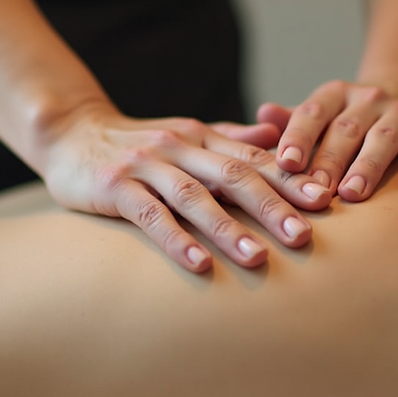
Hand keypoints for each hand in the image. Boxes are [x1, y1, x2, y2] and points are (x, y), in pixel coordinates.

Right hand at [36, 106, 332, 272]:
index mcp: (203, 137)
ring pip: (195, 197)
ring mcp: (147, 166)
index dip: (291, 179)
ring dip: (228, 228)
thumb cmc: (140, 142)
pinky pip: (150, 215)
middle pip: (234, 176)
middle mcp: (181, 148)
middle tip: (304, 235)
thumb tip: (278, 138)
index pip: (255, 158)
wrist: (72, 132)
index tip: (326, 202)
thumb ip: (231, 138)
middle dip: (272, 206)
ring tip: (258, 258)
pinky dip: (176, 240)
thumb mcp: (188, 134)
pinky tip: (198, 264)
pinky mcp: (116, 187)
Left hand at [257, 79, 397, 201]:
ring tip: (352, 195)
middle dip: (329, 162)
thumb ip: (292, 121)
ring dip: (366, 168)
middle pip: (345, 130)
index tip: (285, 164)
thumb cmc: (350, 118)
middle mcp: (369, 98)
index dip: (298, 137)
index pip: (313, 113)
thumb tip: (262, 114)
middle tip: (315, 192)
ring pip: (382, 139)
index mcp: (335, 94)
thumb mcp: (321, 114)